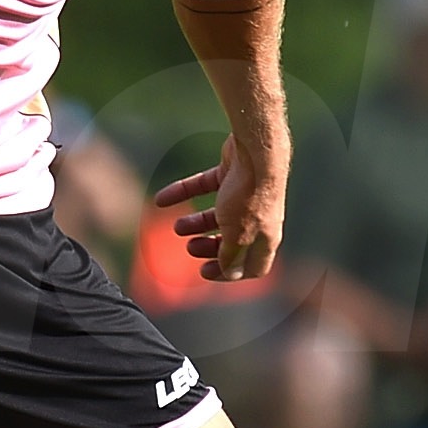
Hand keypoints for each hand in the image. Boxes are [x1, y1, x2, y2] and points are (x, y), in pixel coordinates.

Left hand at [153, 137, 284, 281]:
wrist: (256, 153)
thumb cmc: (250, 197)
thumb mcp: (238, 237)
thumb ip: (231, 257)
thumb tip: (228, 274)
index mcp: (265, 238)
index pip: (252, 265)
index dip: (229, 273)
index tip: (204, 271)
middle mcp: (258, 217)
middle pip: (233, 239)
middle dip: (210, 247)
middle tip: (190, 248)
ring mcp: (245, 193)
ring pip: (218, 213)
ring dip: (195, 222)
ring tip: (177, 227)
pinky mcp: (232, 172)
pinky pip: (204, 186)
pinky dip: (183, 193)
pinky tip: (161, 199)